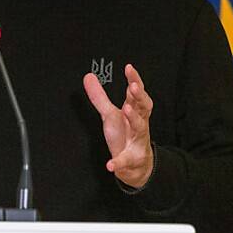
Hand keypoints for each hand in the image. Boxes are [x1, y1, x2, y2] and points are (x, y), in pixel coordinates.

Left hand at [83, 63, 153, 187]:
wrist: (135, 164)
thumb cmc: (125, 134)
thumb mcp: (110, 114)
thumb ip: (99, 97)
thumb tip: (89, 76)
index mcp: (134, 112)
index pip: (136, 93)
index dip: (134, 80)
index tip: (129, 68)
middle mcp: (139, 123)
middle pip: (144, 107)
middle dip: (139, 96)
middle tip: (132, 86)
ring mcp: (137, 141)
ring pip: (140, 128)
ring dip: (134, 118)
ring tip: (126, 110)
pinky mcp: (131, 159)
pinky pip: (125, 160)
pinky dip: (118, 162)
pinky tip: (110, 164)